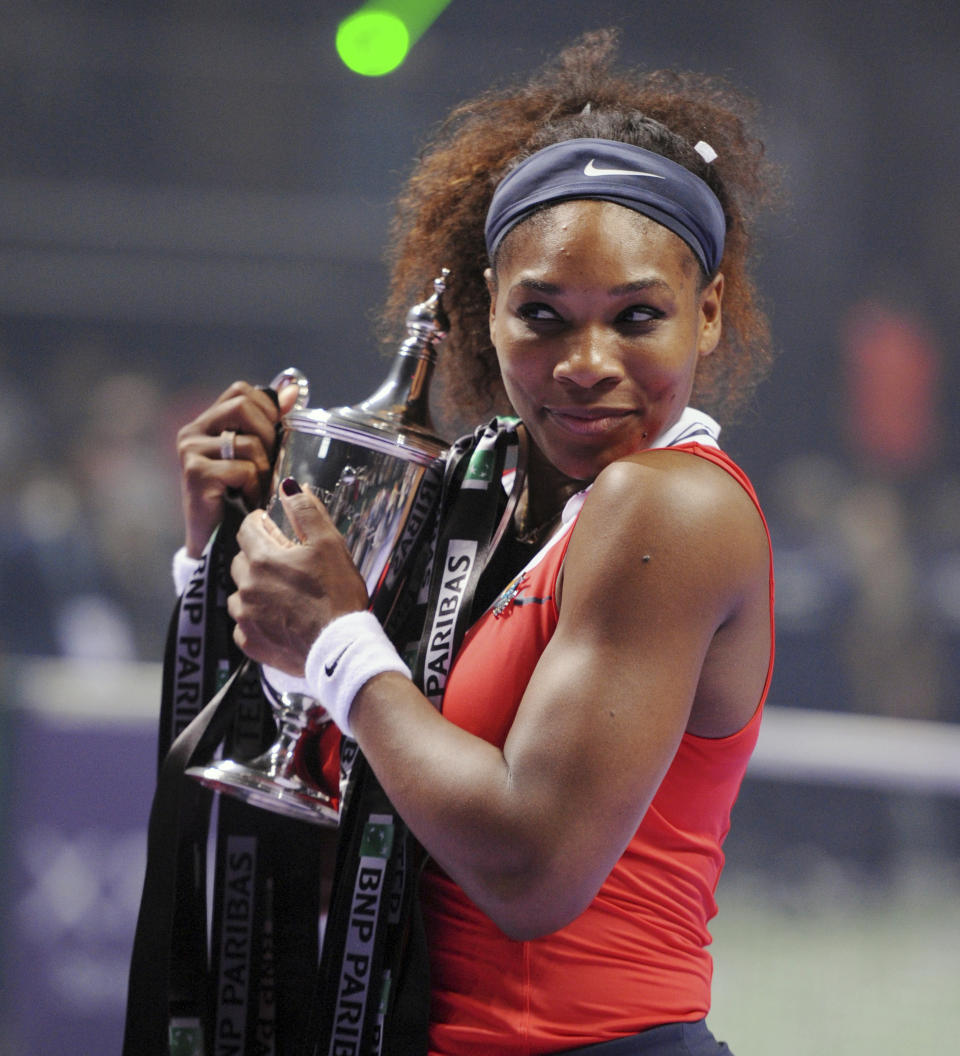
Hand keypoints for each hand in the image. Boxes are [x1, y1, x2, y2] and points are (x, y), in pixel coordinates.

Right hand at [176, 380, 300, 556]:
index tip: (275, 437)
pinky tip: (249, 500)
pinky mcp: (195, 473)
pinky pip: (243, 468)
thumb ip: (271, 422)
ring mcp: (190, 451)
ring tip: (258, 488)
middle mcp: (192, 431)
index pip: (242, 391)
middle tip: (268, 465)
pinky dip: (255, 486)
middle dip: (268, 435)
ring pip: (249, 442)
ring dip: (264, 469)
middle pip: (244, 406)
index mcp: (207, 422)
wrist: (216, 543)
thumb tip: (293, 391)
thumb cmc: (240, 498)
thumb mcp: (258, 455)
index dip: (267, 409)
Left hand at [228, 481, 369, 674]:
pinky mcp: (251, 643)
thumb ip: (306, 511)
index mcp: (262, 559)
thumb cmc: (337, 594)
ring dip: (255, 589)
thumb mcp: (329, 543)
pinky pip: (244, 625)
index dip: (260, 524)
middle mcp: (247, 587)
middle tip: (285, 562)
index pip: (247, 529)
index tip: (271, 527)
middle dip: (258, 556)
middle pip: (241, 561)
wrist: (340, 648)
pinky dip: (257, 619)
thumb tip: (289, 486)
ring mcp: (246, 617)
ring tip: (282, 593)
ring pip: (240, 594)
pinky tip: (279, 619)